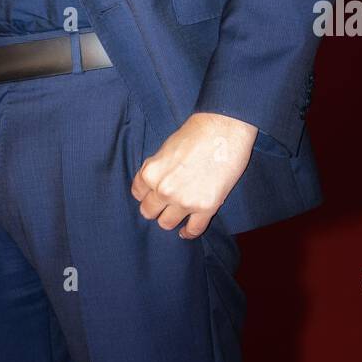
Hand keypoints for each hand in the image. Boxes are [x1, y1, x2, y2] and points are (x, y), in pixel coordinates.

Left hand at [130, 112, 257, 238]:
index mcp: (151, 173)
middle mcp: (164, 190)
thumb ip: (157, 169)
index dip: (145, 194)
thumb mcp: (165, 149)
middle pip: (149, 212)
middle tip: (163, 205)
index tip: (151, 194)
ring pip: (167, 224)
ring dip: (170, 219)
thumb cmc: (195, 133)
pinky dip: (189, 232)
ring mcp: (185, 201)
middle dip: (155, 208)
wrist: (224, 129)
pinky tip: (187, 230)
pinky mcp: (206, 208)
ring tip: (176, 214)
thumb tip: (154, 184)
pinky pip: (193, 230)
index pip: (137, 194)